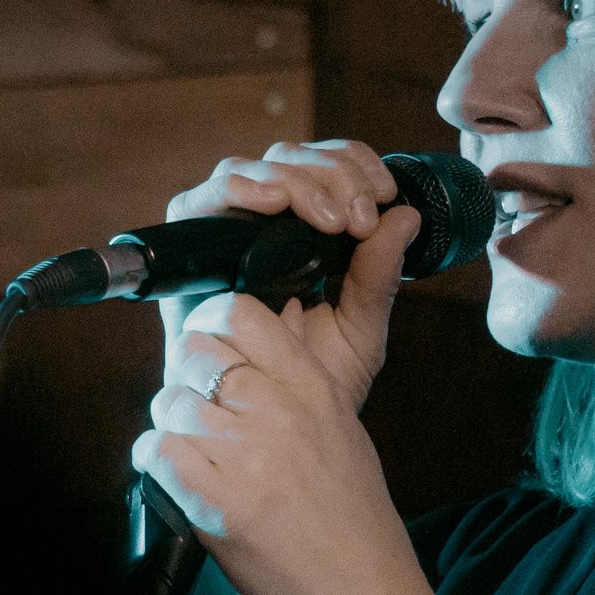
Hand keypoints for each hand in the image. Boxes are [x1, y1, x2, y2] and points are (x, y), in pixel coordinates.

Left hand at [131, 209, 427, 594]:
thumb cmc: (354, 519)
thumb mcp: (340, 429)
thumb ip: (299, 379)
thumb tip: (276, 322)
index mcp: (314, 387)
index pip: (240, 313)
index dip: (209, 324)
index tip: (207, 348)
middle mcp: (280, 411)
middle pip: (193, 355)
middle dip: (184, 380)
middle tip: (196, 410)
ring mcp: (248, 457)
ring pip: (169, 403)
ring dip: (171, 427)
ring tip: (194, 453)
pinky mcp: (218, 504)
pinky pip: (158, 453)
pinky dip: (157, 464)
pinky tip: (179, 478)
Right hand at [158, 140, 414, 411]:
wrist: (261, 434)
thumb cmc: (305, 386)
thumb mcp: (360, 332)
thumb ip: (379, 277)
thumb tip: (407, 216)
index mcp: (305, 237)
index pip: (323, 167)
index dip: (352, 163)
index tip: (381, 196)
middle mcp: (260, 229)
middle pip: (286, 159)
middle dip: (329, 173)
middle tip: (355, 215)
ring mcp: (222, 240)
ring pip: (245, 169)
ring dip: (292, 180)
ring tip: (326, 218)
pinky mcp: (187, 260)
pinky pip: (195, 204)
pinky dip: (234, 190)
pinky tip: (269, 204)